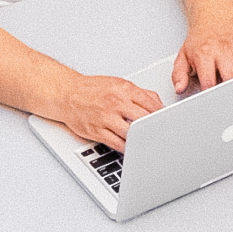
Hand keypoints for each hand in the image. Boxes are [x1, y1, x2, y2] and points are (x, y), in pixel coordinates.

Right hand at [49, 72, 164, 149]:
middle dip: (154, 128)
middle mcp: (116, 103)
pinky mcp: (97, 130)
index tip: (166, 121)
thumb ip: (139, 93)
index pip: (151, 104)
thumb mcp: (118, 83)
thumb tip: (158, 103)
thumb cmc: (91, 89)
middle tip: (159, 133)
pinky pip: (116, 143)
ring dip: (141, 139)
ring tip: (147, 142)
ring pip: (131, 133)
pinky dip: (127, 148)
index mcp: (124, 89)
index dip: (161, 115)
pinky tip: (131, 148)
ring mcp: (106, 118)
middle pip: (144, 120)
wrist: (66, 93)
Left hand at [171, 18, 232, 92]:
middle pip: (230, 78)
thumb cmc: (200, 41)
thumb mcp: (184, 56)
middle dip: (227, 92)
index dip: (209, 94)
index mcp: (205, 54)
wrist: (215, 22)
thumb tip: (180, 88)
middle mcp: (223, 51)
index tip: (209, 99)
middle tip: (223, 99)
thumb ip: (179, 75)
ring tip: (232, 90)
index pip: (209, 81)